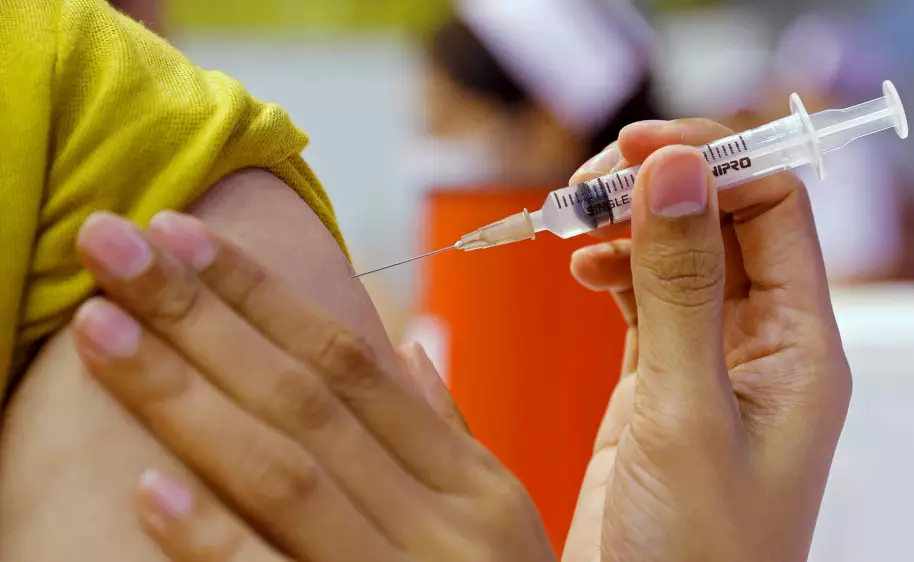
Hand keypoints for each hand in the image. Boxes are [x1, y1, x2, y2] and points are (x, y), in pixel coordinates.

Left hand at [72, 211, 554, 561]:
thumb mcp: (497, 525)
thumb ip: (450, 439)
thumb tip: (413, 347)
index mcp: (475, 487)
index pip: (356, 366)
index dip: (266, 296)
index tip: (187, 236)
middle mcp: (446, 526)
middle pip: (308, 399)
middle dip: (206, 314)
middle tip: (117, 245)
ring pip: (286, 474)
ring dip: (187, 397)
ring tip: (101, 329)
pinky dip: (213, 541)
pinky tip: (143, 489)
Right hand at [563, 120, 851, 561]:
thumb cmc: (698, 551)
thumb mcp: (687, 411)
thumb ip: (682, 288)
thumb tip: (679, 170)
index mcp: (801, 347)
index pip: (774, 208)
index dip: (712, 162)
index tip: (635, 148)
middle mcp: (762, 344)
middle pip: (723, 220)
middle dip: (657, 186)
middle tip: (584, 183)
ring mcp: (708, 360)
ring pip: (677, 253)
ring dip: (626, 223)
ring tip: (567, 222)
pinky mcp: (659, 381)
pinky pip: (643, 297)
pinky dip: (610, 268)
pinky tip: (579, 268)